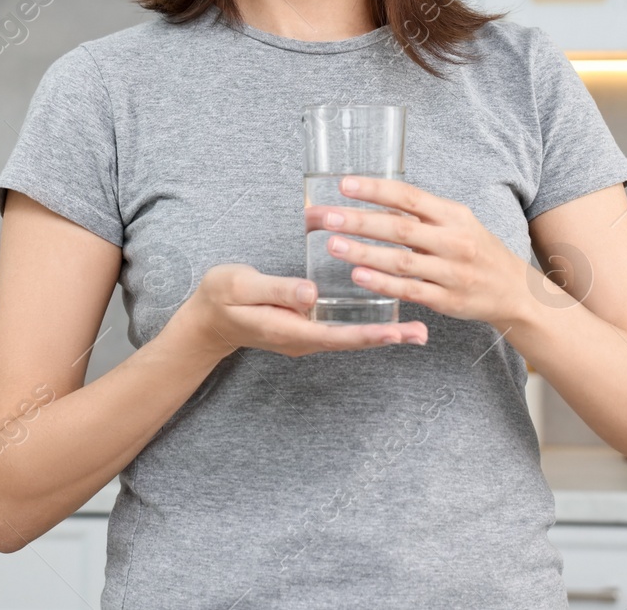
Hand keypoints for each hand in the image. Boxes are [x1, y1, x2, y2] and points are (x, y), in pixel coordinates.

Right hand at [176, 263, 427, 360]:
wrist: (205, 320)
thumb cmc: (220, 298)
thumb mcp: (242, 286)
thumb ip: (276, 290)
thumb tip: (311, 294)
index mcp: (290, 329)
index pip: (338, 334)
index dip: (370, 333)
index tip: (398, 332)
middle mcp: (304, 337)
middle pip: (352, 339)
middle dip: (387, 337)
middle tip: (421, 333)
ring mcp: (306, 334)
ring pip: (349, 335)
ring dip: (381, 332)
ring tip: (414, 329)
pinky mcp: (305, 326)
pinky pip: (341, 328)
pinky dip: (365, 324)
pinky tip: (383, 315)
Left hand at [312, 176, 533, 325]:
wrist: (515, 292)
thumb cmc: (478, 251)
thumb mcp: (459, 223)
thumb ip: (424, 214)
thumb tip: (377, 199)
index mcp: (454, 215)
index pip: (410, 196)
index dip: (376, 189)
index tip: (344, 184)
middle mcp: (454, 241)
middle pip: (400, 228)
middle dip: (359, 221)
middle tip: (326, 216)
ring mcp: (451, 272)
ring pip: (401, 261)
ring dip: (363, 252)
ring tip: (332, 244)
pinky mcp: (447, 300)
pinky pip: (409, 290)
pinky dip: (382, 282)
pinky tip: (357, 275)